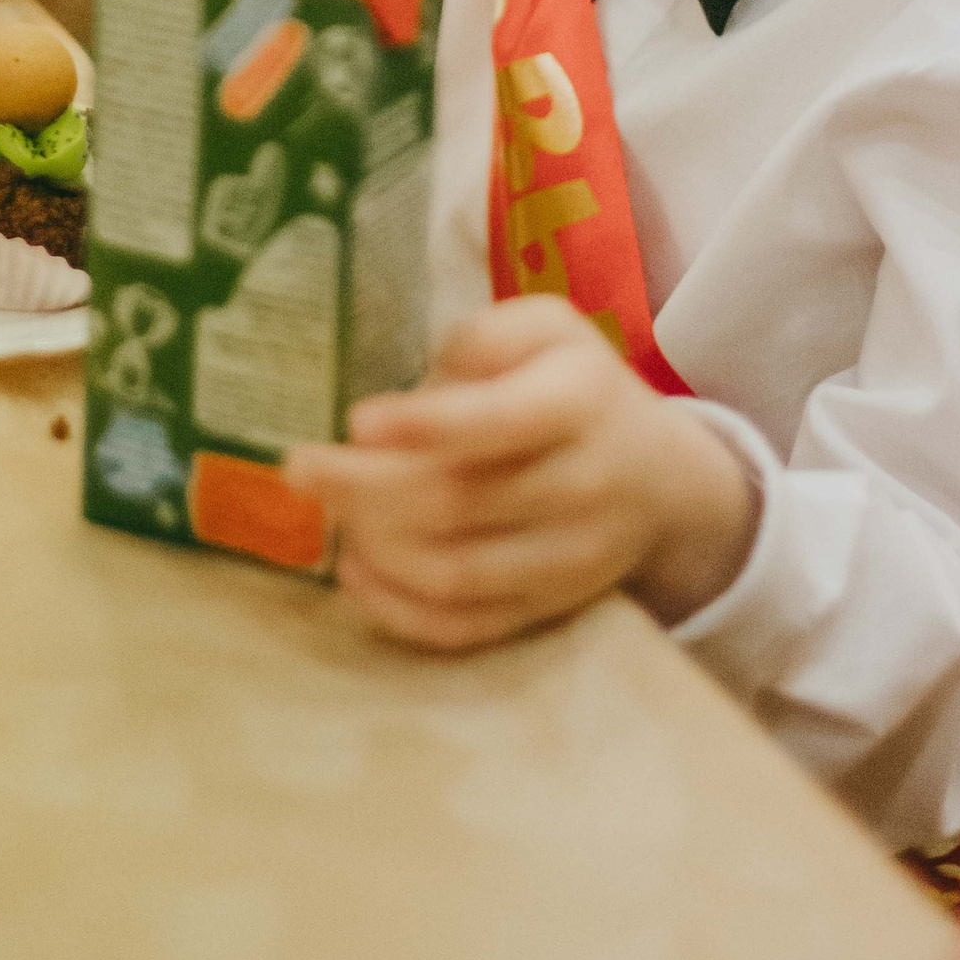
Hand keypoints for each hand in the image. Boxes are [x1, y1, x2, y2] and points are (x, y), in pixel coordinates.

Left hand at [284, 297, 759, 653]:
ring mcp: (566, 561)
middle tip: (298, 466)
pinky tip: (354, 569)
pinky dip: (397, 608)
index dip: (423, 425)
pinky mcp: (546, 611)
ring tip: (327, 511)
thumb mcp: (549, 331)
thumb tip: (415, 392)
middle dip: (363, 488)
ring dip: (374, 546)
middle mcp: (579, 487)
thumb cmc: (578, 388)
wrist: (662, 482)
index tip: (356, 419)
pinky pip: (464, 628)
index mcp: (578, 402)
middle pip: (457, 502)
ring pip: (454, 573)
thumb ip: (484, 339)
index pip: (498, 422)